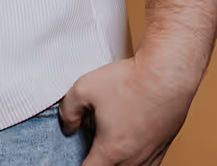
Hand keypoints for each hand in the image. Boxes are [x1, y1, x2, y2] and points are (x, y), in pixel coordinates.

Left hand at [60, 54, 194, 164]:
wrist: (166, 77)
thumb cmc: (128, 83)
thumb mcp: (84, 88)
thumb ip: (68, 111)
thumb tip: (68, 126)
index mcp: (111, 151)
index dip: (79, 162)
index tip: (77, 151)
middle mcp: (133, 160)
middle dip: (96, 158)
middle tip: (89, 137)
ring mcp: (151, 156)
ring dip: (115, 159)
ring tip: (107, 136)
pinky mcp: (163, 148)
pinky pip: (145, 163)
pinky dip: (132, 156)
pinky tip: (126, 136)